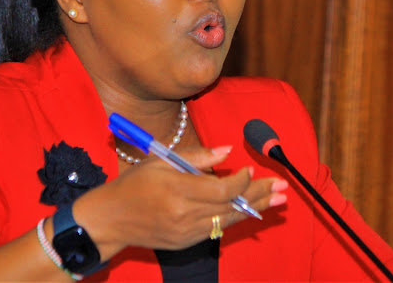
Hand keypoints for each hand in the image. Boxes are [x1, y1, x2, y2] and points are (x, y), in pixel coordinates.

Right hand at [70, 146, 287, 257]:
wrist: (110, 220)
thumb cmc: (133, 184)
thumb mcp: (160, 160)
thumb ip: (196, 156)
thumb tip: (227, 150)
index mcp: (177, 190)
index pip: (222, 188)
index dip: (241, 180)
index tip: (251, 168)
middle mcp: (184, 214)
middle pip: (231, 205)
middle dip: (259, 195)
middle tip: (283, 188)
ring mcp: (186, 232)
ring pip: (228, 220)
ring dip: (254, 209)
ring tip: (276, 201)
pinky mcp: (185, 242)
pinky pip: (216, 230)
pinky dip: (233, 218)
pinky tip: (249, 210)